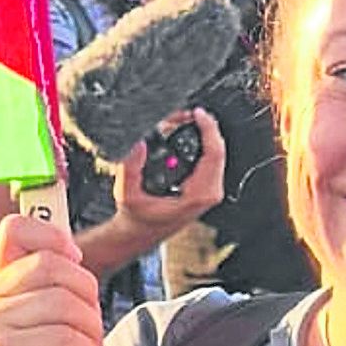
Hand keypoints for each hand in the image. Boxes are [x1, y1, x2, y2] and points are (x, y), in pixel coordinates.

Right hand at [0, 213, 103, 345]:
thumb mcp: (52, 318)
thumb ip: (55, 283)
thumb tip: (71, 250)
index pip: (16, 229)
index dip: (53, 236)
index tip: (75, 258)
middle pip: (52, 265)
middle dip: (87, 294)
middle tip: (89, 324)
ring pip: (64, 302)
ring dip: (90, 329)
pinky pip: (65, 334)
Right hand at [112, 107, 227, 239]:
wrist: (140, 231)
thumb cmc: (137, 216)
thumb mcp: (126, 193)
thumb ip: (130, 168)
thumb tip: (138, 143)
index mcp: (196, 196)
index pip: (214, 155)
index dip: (208, 129)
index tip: (197, 114)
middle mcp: (208, 194)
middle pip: (218, 150)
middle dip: (204, 127)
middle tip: (186, 114)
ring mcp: (209, 191)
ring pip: (216, 154)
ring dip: (202, 134)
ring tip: (183, 121)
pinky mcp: (205, 187)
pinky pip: (211, 159)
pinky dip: (201, 144)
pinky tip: (187, 134)